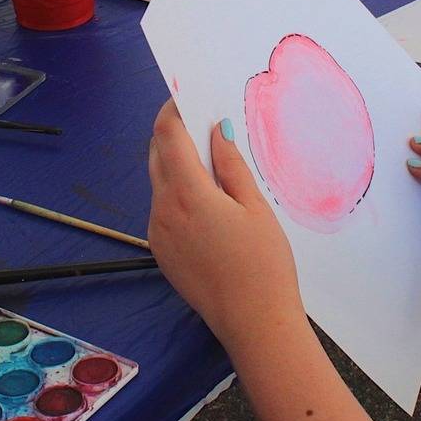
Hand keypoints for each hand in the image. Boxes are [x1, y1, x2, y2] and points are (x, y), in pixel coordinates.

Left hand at [148, 100, 303, 353]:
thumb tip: (217, 130)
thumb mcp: (255, 207)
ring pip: (157, 182)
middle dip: (172, 134)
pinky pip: (161, 207)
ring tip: (207, 159)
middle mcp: (162, 209)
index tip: (185, 96)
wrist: (253, 323)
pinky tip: (204, 197)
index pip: (167, 136)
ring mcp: (157, 231)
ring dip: (173, 163)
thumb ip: (230, 165)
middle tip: (199, 123)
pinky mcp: (159, 250)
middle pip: (156, 155)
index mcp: (186, 193)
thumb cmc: (263, 264)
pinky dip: (175, 191)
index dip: (172, 111)